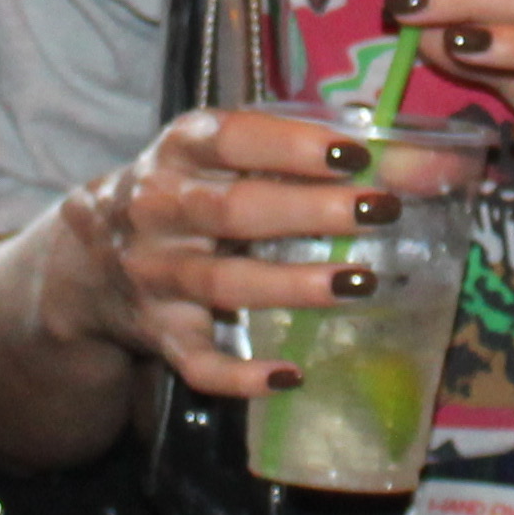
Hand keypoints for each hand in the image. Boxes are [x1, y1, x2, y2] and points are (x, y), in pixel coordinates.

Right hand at [43, 110, 488, 401]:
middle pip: (233, 212)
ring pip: (223, 284)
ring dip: (292, 286)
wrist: (87, 262)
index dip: (292, 146)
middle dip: (309, 212)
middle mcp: (158, 211)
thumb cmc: (189, 193)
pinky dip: (240, 374)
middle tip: (380, 212)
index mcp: (179, 152)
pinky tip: (291, 373)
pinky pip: (196, 362)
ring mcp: (156, 277)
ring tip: (360, 282)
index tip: (356, 153)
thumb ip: (312, 150)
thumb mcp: (228, 157)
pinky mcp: (160, 335)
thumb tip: (426, 155)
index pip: (232, 140)